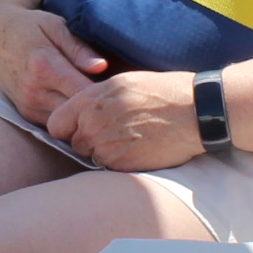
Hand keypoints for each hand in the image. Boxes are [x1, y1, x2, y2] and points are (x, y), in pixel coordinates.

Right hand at [0, 4, 106, 123]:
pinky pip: (56, 123)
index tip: (121, 87)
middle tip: (115, 97)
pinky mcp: (27, 113)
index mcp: (45, 66)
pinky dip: (70, 116)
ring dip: (83, 115)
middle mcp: (35, 90)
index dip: (106, 93)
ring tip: (98, 100)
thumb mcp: (55, 26)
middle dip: (98, 107)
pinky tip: (80, 104)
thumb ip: (79, 48)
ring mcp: (29, 105)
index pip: (85, 91)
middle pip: (78, 112)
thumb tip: (102, 66)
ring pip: (68, 122)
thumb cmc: (30, 26)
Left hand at [44, 68, 203, 172]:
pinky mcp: (122, 165)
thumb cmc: (163, 93)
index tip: (78, 129)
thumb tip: (80, 113)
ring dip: (106, 153)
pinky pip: (109, 169)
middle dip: (90, 141)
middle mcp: (93, 123)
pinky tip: (139, 150)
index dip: (67, 128)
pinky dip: (121, 164)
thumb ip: (96, 99)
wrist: (195, 111)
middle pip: (75, 143)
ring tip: (131, 140)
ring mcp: (106, 146)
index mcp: (91, 99)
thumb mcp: (123, 83)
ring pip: (92, 157)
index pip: (56, 124)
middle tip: (117, 133)